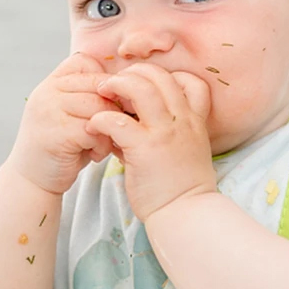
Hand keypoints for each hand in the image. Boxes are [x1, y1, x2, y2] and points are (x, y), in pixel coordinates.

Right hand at [8, 53, 120, 194]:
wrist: (32, 180)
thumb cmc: (60, 147)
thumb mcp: (70, 114)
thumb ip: (89, 97)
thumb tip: (130, 85)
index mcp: (51, 83)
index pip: (85, 61)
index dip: (105, 81)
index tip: (110, 105)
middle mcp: (47, 92)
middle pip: (98, 85)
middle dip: (114, 108)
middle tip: (115, 129)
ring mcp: (48, 111)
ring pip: (98, 107)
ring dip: (110, 128)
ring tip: (103, 144)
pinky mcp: (55, 133)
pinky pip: (94, 130)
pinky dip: (102, 145)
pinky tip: (96, 155)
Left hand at [85, 63, 216, 221]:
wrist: (185, 214)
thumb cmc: (179, 188)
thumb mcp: (184, 152)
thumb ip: (165, 132)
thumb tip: (132, 121)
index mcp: (194, 121)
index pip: (189, 81)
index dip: (164, 76)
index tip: (144, 86)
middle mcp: (182, 121)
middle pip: (159, 76)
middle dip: (133, 73)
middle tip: (113, 85)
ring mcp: (165, 133)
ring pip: (140, 87)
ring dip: (116, 85)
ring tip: (102, 94)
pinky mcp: (144, 149)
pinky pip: (117, 121)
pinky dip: (101, 118)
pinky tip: (93, 126)